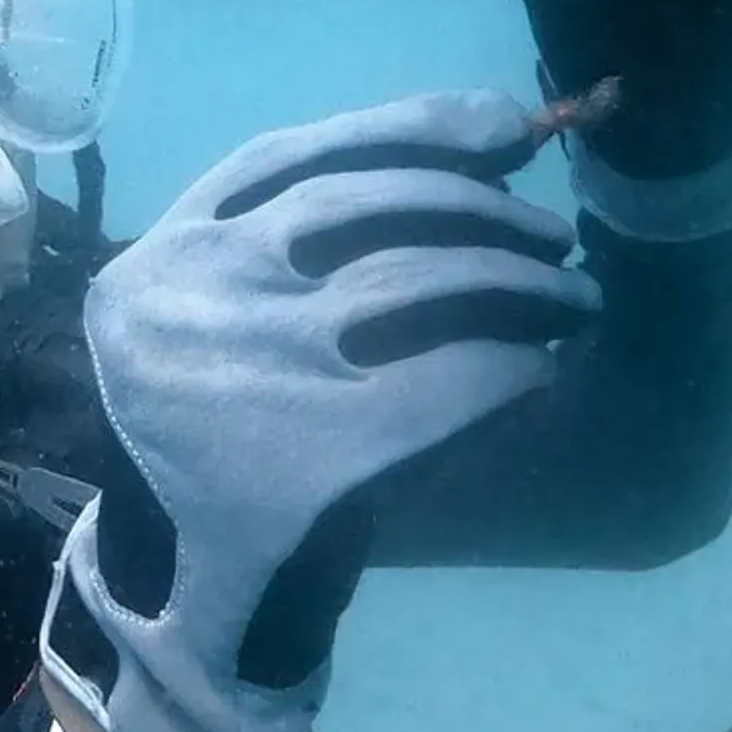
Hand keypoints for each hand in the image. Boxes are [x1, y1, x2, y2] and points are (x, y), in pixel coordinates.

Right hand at [41, 91, 594, 731]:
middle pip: (366, 206)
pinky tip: (539, 371)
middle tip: (554, 239)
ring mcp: (248, 368)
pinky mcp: (312, 453)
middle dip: (481, 209)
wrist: (180, 606)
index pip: (297, 154)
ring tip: (570, 299)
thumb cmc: (219, 452)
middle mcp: (191, 292)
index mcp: (161, 253)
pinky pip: (447, 381)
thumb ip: (297, 251)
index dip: (411, 126)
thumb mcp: (219, 328)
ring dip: (515, 277)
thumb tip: (477, 154)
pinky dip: (509, 367)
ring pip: (413, 279)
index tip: (504, 125)